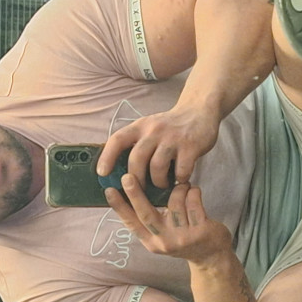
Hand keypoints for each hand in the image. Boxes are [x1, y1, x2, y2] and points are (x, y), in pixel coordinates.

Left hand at [96, 106, 219, 188]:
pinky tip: (180, 179)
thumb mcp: (150, 126)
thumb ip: (137, 142)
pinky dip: (179, 179)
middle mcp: (154, 130)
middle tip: (139, 190)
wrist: (199, 111)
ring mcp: (173, 138)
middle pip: (136, 158)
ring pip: (157, 166)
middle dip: (136, 179)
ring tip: (162, 184)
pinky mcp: (191, 146)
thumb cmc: (170, 125)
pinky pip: (181, 169)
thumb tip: (119, 168)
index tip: (102, 173)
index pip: (117, 139)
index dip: (107, 157)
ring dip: (158, 181)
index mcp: (140, 126)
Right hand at [105, 178, 231, 264]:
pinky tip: (194, 190)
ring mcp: (182, 237)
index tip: (109, 191)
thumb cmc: (184, 239)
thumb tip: (133, 194)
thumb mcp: (162, 236)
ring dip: (179, 189)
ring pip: (175, 203)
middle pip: (146, 214)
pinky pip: (193, 202)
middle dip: (136, 194)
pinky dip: (193, 191)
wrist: (212, 258)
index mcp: (151, 241)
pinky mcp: (200, 231)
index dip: (119, 207)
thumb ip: (150, 221)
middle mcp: (164, 241)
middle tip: (127, 176)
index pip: (131, 223)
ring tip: (182, 186)